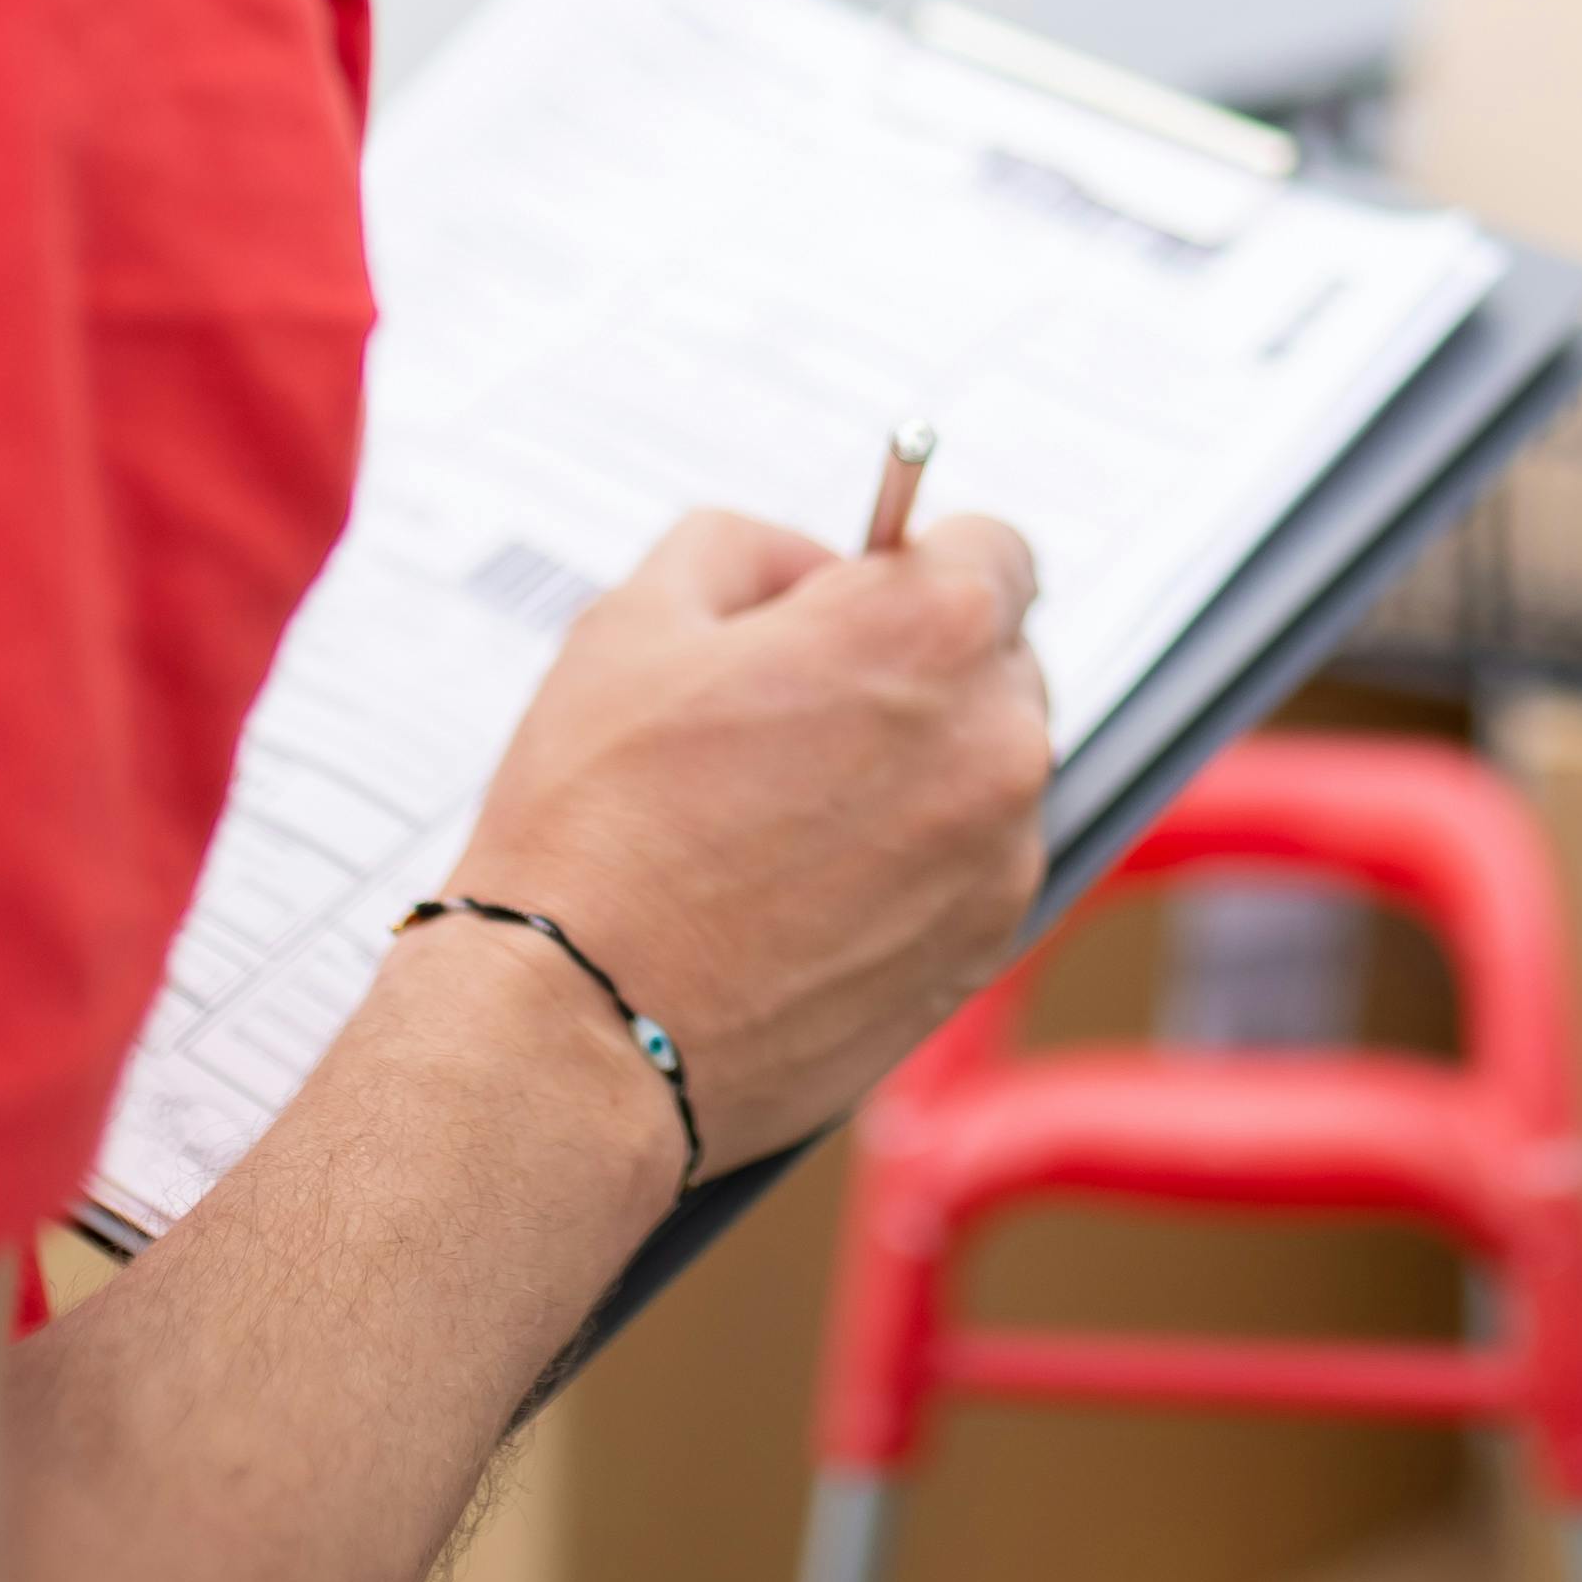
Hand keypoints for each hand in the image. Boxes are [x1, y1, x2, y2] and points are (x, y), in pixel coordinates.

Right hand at [451, 504, 1051, 1177]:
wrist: (581, 1031)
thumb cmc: (596, 828)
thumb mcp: (634, 618)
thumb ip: (751, 549)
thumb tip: (811, 567)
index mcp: (928, 629)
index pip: (994, 551)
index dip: (915, 566)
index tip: (861, 601)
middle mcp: (997, 737)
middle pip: (996, 662)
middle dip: (915, 669)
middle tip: (794, 715)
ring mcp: (1000, 856)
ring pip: (984, 769)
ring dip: (915, 770)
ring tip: (782, 816)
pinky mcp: (984, 951)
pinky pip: (970, 866)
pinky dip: (912, 863)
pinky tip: (804, 887)